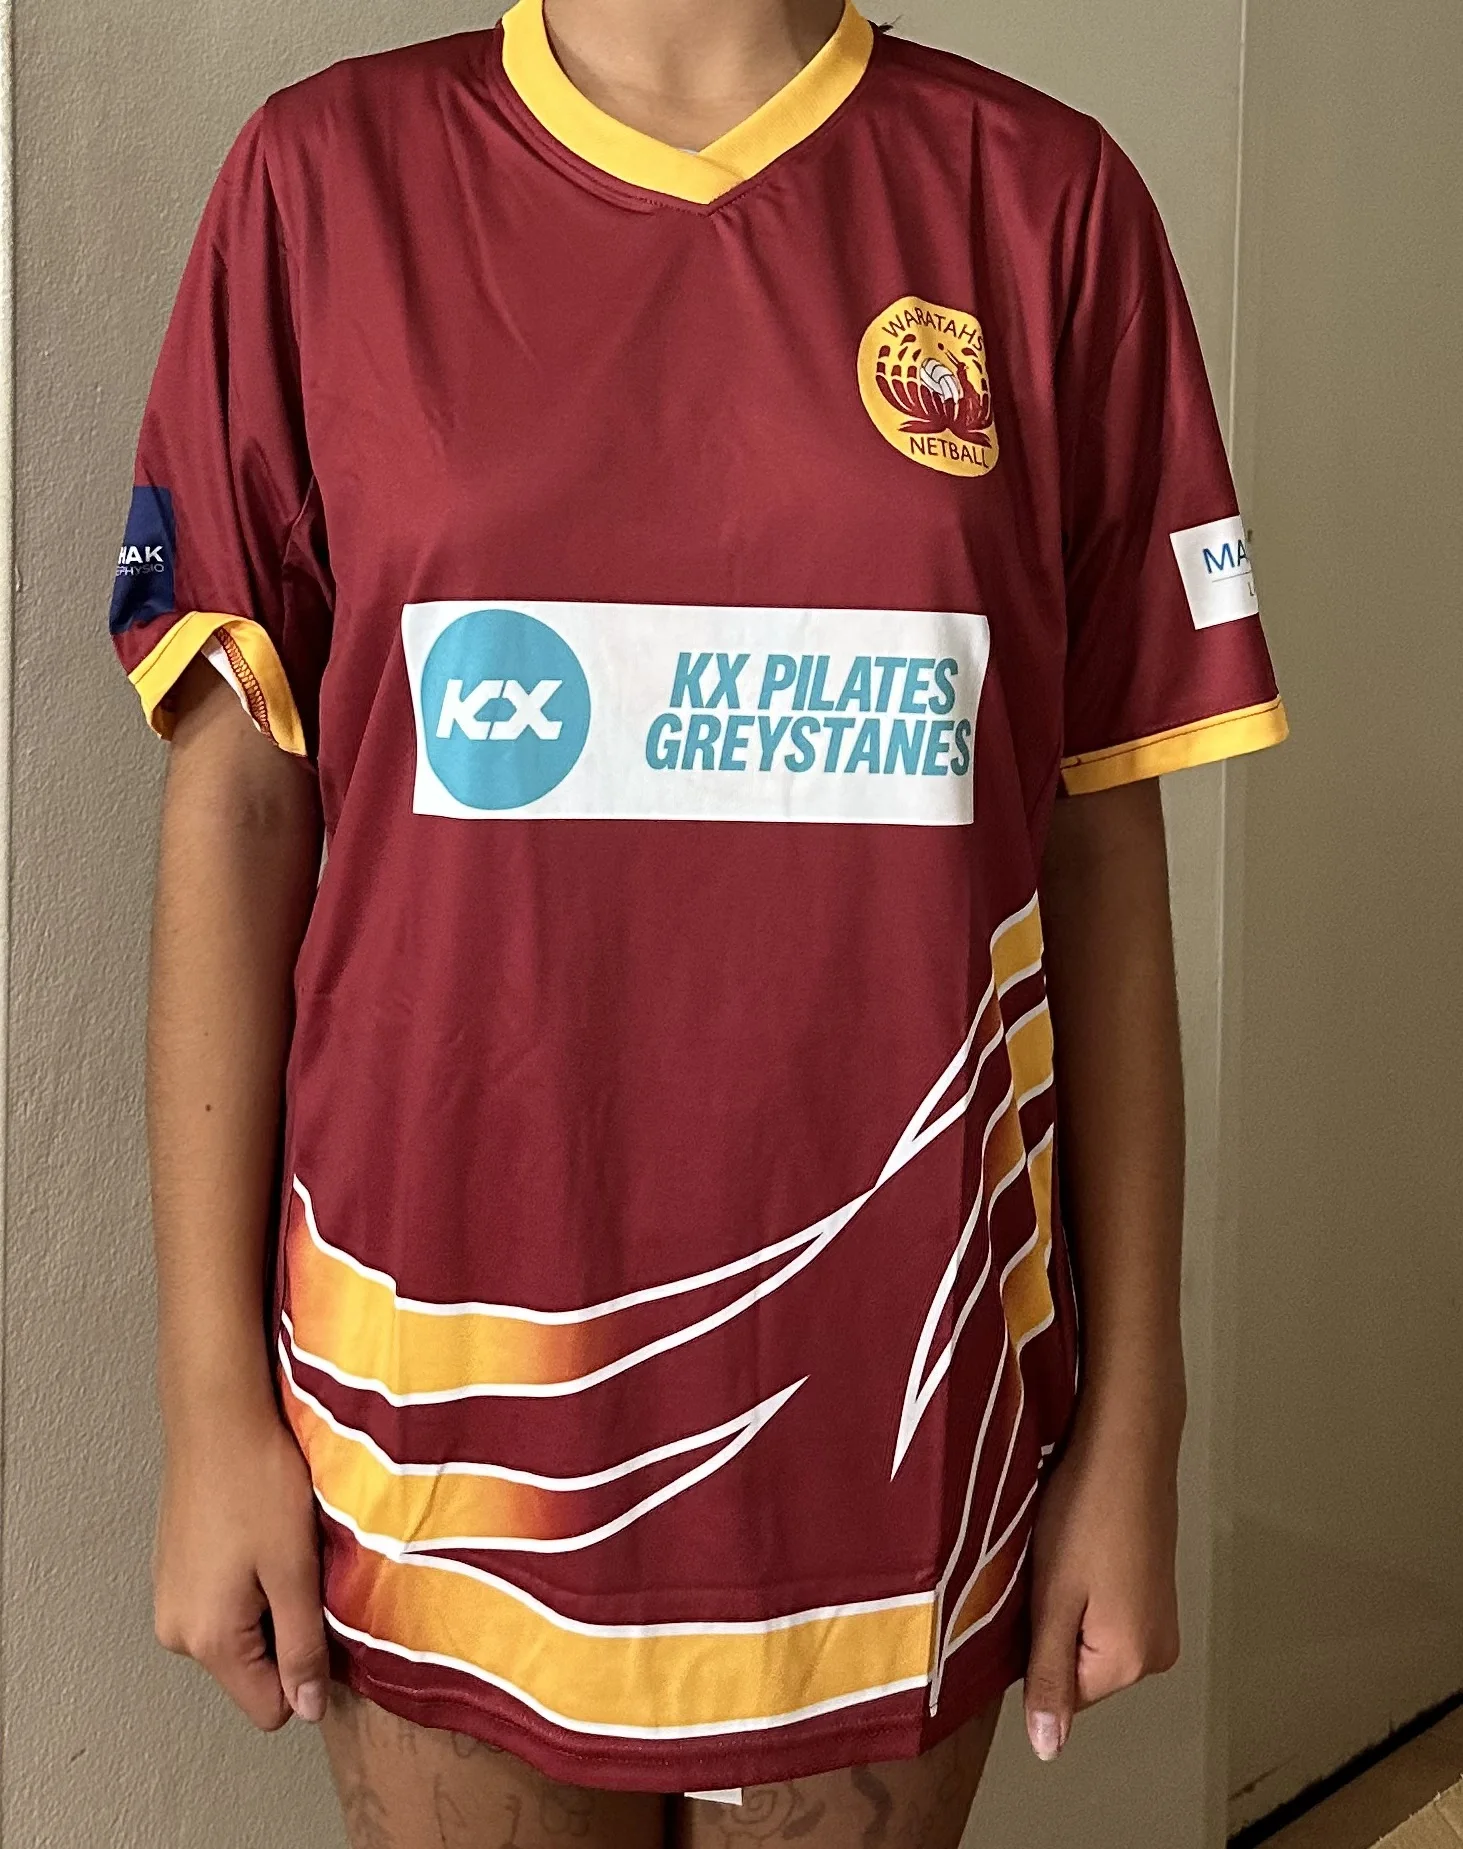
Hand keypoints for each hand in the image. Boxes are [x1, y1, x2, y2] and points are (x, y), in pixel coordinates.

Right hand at [153, 1404, 328, 1730]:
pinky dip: (248, 1580)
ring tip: (277, 1548)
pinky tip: (257, 1535)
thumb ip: (303, 1646)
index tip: (320, 1616)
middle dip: (286, 1630)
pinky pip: (223, 1604)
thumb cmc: (258, 1483)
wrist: (217, 1417)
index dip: (305, 1671)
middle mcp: (177, 1631)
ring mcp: (170, 1600)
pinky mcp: (174, 1572)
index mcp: (207, 1639)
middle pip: (253, 1670)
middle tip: (299, 1570)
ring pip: (241, 1634)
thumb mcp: (295, 1571)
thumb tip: (308, 1709)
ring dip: (269, 1602)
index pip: (268, 1708)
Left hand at [1021, 1395, 1181, 1760]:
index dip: (1029, 1646)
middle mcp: (1157, 1652)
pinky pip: (1106, 1610)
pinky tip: (1078, 1545)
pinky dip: (1083, 1585)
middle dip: (1049, 1625)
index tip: (1028, 1596)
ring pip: (1087, 1635)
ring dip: (1065, 1602)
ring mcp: (1161, 1620)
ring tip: (1061, 1553)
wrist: (1126, 1442)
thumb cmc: (1086, 1511)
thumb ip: (1048, 1677)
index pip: (1059, 1692)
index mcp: (1132, 1662)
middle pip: (1076, 1666)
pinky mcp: (1156, 1590)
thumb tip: (1048, 1749)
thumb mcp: (1053, 1598)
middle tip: (1044, 1570)